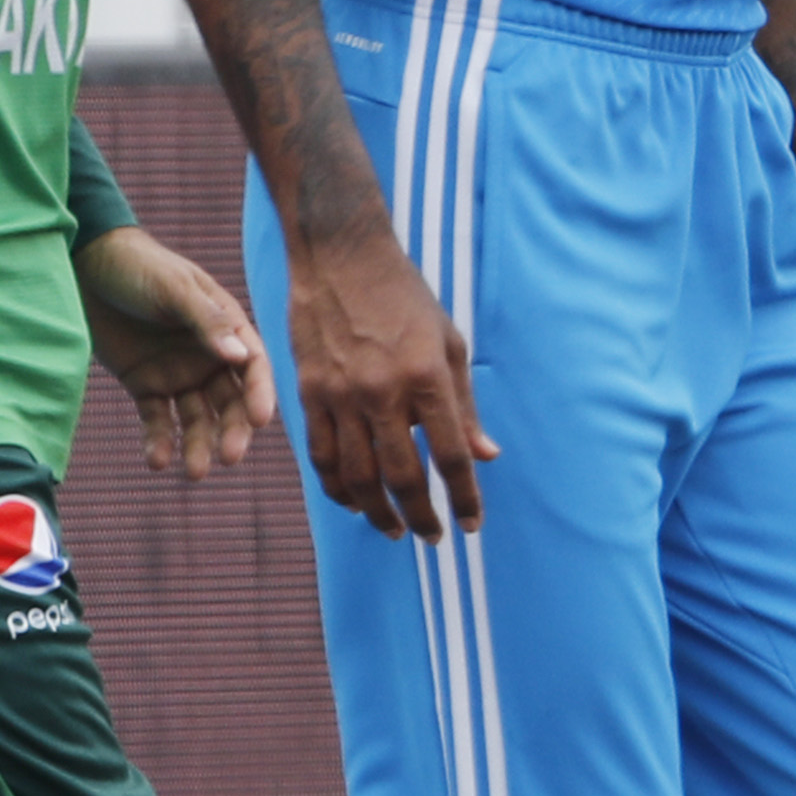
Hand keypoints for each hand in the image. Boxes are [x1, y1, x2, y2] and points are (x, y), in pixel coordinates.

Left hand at [77, 225, 278, 481]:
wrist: (86, 265)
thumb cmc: (139, 268)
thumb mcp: (174, 289)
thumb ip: (206, 322)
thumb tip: (241, 358)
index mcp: (225, 328)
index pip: (253, 367)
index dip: (259, 394)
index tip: (259, 422)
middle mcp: (207, 357)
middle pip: (229, 402)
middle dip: (231, 431)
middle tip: (228, 458)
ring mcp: (177, 373)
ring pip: (196, 418)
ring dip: (197, 445)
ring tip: (193, 473)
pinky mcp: (145, 384)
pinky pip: (157, 419)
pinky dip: (158, 441)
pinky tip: (157, 462)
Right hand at [287, 224, 490, 539]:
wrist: (341, 257)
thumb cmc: (406, 299)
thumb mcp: (449, 345)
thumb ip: (465, 407)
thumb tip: (486, 456)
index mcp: (426, 380)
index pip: (451, 456)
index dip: (466, 497)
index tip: (472, 525)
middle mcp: (382, 393)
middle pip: (402, 476)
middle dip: (422, 516)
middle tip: (433, 538)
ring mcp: (340, 395)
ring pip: (356, 475)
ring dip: (377, 512)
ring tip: (394, 530)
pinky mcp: (308, 393)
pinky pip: (321, 455)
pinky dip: (336, 487)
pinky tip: (353, 502)